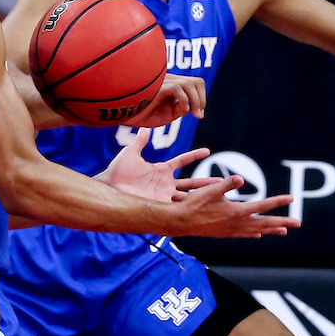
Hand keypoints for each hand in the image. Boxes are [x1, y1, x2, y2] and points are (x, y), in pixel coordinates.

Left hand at [97, 129, 211, 201]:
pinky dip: (193, 206)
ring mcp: (165, 195)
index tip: (208, 150)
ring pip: (190, 196)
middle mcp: (166, 184)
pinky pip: (180, 205)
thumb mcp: (131, 153)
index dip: (194, 156)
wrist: (110, 188)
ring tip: (221, 194)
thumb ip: (139, 141)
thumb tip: (143, 128)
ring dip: (205, 195)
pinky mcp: (161, 205)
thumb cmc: (117, 171)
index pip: (183, 161)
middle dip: (208, 182)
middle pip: (192, 182)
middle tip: (225, 181)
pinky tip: (206, 207)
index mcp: (161, 170)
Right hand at [128, 74, 205, 127]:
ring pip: (189, 83)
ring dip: (196, 100)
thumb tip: (189, 106)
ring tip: (194, 114)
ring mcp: (163, 81)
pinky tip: (182, 110)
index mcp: (172, 85)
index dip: (201, 97)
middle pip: (196, 81)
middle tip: (199, 115)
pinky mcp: (156, 86)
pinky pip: (177, 88)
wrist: (121, 114)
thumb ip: (179, 110)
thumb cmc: (141, 114)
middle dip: (202, 98)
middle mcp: (169, 80)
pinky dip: (184, 99)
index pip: (195, 84)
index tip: (198, 113)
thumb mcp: (166, 115)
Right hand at [167, 174, 299, 237]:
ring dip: (271, 229)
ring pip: (256, 230)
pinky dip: (254, 233)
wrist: (180, 222)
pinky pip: (245, 234)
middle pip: (264, 222)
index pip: (262, 205)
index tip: (291, 198)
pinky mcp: (225, 233)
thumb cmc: (193, 204)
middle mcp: (237, 223)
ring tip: (284, 230)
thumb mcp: (209, 190)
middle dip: (282, 221)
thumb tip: (240, 179)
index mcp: (236, 212)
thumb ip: (226, 184)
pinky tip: (258, 234)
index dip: (277, 201)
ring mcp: (231, 230)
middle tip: (298, 222)